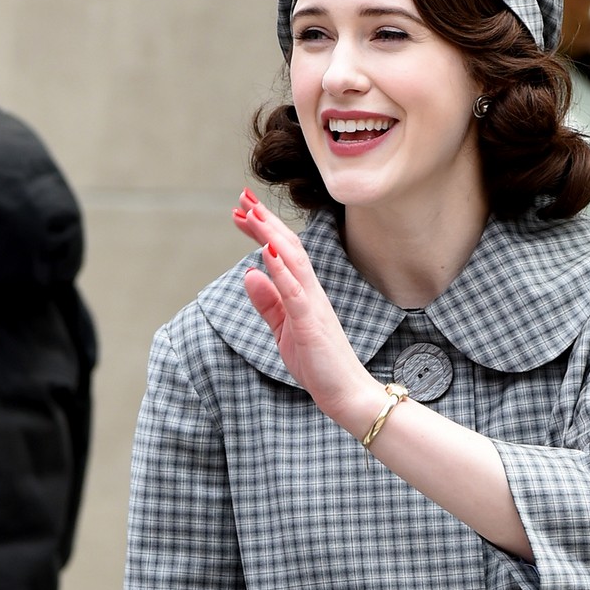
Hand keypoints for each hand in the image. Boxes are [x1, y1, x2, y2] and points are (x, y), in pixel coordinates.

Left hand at [232, 191, 380, 433]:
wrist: (347, 393)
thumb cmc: (319, 363)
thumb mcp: (283, 329)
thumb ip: (267, 303)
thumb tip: (249, 274)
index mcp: (304, 293)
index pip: (281, 252)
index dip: (262, 230)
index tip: (242, 212)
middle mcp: (311, 292)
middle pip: (287, 246)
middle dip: (264, 220)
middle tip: (243, 196)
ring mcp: (313, 305)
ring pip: (292, 260)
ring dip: (270, 234)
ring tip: (251, 213)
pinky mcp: (311, 323)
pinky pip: (294, 291)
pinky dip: (280, 268)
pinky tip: (266, 250)